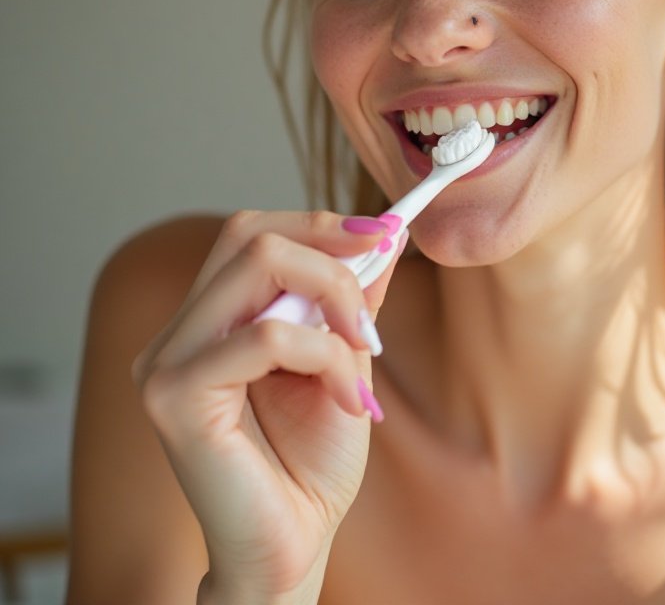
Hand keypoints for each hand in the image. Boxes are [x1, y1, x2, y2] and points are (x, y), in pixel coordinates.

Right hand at [132, 210, 403, 602]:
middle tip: (377, 293)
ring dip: (335, 298)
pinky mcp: (174, 397)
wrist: (293, 549)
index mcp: (210, 321)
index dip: (319, 224)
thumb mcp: (345, 359)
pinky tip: (350, 398)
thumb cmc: (313, 463)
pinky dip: (323, 354)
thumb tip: (386, 234)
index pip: (251, 233)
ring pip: (257, 266)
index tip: (385, 234)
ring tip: (367, 349)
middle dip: (330, 253)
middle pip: (249, 234)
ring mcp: (167, 362)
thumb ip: (353, 298)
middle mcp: (178, 334)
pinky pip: (265, 337)